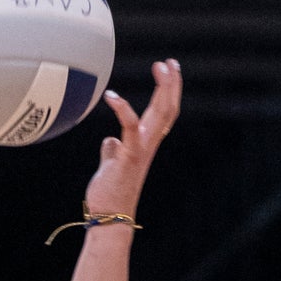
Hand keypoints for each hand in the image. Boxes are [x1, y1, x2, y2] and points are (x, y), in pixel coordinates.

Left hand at [83, 59, 181, 217]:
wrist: (109, 218)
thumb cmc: (109, 195)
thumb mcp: (110, 166)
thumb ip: (113, 151)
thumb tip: (110, 141)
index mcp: (145, 146)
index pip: (163, 114)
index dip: (168, 92)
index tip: (167, 71)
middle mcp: (148, 146)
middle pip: (167, 110)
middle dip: (171, 84)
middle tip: (170, 62)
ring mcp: (141, 150)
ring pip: (160, 114)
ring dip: (163, 89)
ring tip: (159, 67)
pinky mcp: (129, 156)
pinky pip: (130, 128)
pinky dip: (123, 109)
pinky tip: (112, 95)